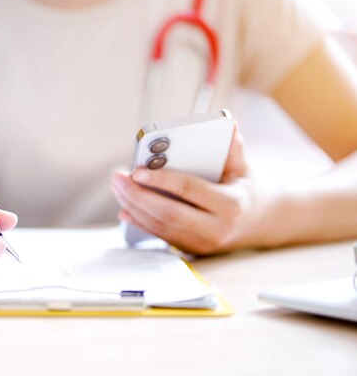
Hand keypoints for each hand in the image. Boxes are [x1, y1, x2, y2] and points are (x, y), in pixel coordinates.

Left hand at [111, 127, 266, 254]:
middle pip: (168, 213)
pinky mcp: (190, 249)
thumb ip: (233, 148)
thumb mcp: (244, 167)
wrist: (257, 223)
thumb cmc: (244, 188)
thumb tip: (230, 126)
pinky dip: (139, 221)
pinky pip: (160, 235)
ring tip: (118, 187)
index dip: (161, 181)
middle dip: (138, 195)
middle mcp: (216, 229)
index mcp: (230, 205)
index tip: (136, 171)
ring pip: (160, 226)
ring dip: (133, 207)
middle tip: (118, 179)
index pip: (189, 190)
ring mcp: (202, 243)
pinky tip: (124, 207)